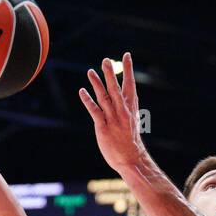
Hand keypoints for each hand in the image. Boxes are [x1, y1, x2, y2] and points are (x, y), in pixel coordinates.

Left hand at [79, 53, 145, 172]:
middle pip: (116, 88)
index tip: (127, 55)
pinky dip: (88, 101)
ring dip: (97, 84)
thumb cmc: (130, 141)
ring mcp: (113, 119)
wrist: (131, 159)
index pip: (130, 85)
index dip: (128, 70)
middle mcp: (122, 111)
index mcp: (131, 108)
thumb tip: (129, 94)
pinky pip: (95, 111)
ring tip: (90, 71)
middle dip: (110, 74)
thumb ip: (128, 107)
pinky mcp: (103, 127)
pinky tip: (82, 92)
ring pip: (104, 97)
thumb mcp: (133, 121)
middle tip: (106, 60)